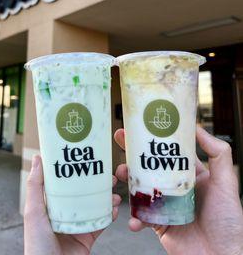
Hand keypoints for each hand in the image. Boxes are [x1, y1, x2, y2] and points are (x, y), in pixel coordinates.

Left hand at [24, 155, 120, 254]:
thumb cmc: (37, 246)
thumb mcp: (34, 212)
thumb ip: (36, 186)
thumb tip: (38, 158)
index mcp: (51, 205)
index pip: (65, 182)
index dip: (77, 170)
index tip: (88, 158)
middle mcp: (65, 213)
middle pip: (84, 193)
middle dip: (97, 183)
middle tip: (109, 175)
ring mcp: (77, 225)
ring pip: (95, 206)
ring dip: (107, 198)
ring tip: (115, 193)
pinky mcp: (87, 238)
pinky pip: (101, 223)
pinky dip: (110, 215)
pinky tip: (116, 209)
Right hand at [114, 126, 242, 254]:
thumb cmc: (229, 221)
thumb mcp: (226, 183)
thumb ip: (218, 154)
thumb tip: (198, 128)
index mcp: (190, 175)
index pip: (169, 151)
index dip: (155, 138)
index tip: (141, 125)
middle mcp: (175, 188)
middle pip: (150, 166)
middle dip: (134, 152)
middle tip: (120, 139)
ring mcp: (166, 206)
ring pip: (141, 188)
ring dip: (128, 180)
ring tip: (120, 173)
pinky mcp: (159, 224)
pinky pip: (141, 217)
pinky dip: (134, 217)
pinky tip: (132, 218)